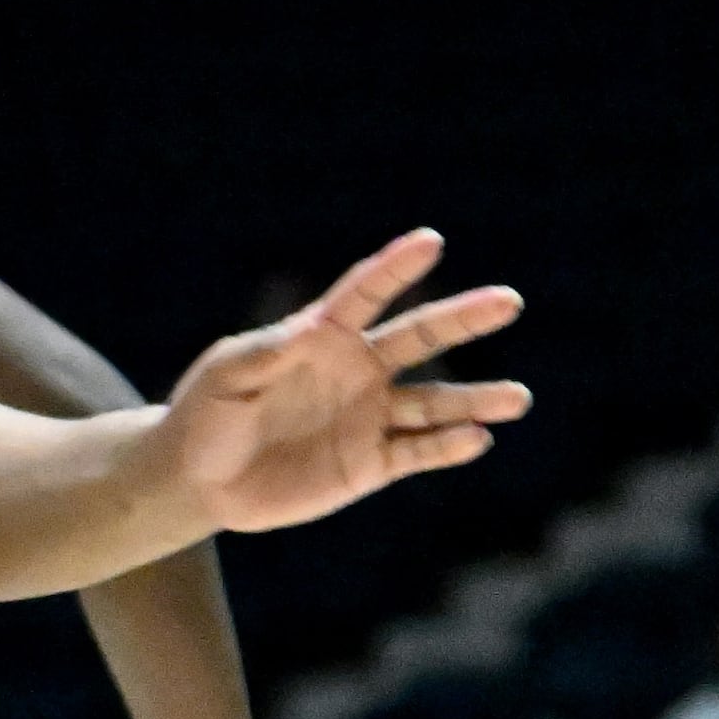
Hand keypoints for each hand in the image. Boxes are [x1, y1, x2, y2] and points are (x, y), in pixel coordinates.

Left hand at [163, 233, 528, 533]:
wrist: (201, 480)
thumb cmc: (205, 414)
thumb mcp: (224, 377)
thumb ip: (263, 353)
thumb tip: (305, 330)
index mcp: (320, 337)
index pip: (366, 293)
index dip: (396, 267)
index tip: (431, 239)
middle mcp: (356, 371)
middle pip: (419, 339)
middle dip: (462, 318)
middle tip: (508, 301)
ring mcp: (368, 417)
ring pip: (434, 403)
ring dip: (475, 400)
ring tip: (517, 398)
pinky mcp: (370, 464)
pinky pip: (417, 452)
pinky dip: (447, 447)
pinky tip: (475, 438)